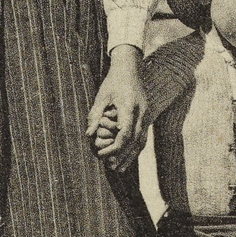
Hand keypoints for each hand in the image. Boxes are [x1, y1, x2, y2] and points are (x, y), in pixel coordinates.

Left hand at [89, 46, 147, 170]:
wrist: (130, 68)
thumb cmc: (113, 81)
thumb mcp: (101, 96)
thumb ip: (95, 115)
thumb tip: (88, 135)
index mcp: (130, 107)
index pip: (125, 134)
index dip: (115, 148)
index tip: (103, 155)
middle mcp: (142, 113)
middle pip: (135, 142)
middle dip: (123, 156)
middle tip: (112, 168)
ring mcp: (147, 114)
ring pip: (142, 141)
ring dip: (131, 156)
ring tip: (120, 168)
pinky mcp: (147, 116)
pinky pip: (143, 136)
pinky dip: (135, 148)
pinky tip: (127, 156)